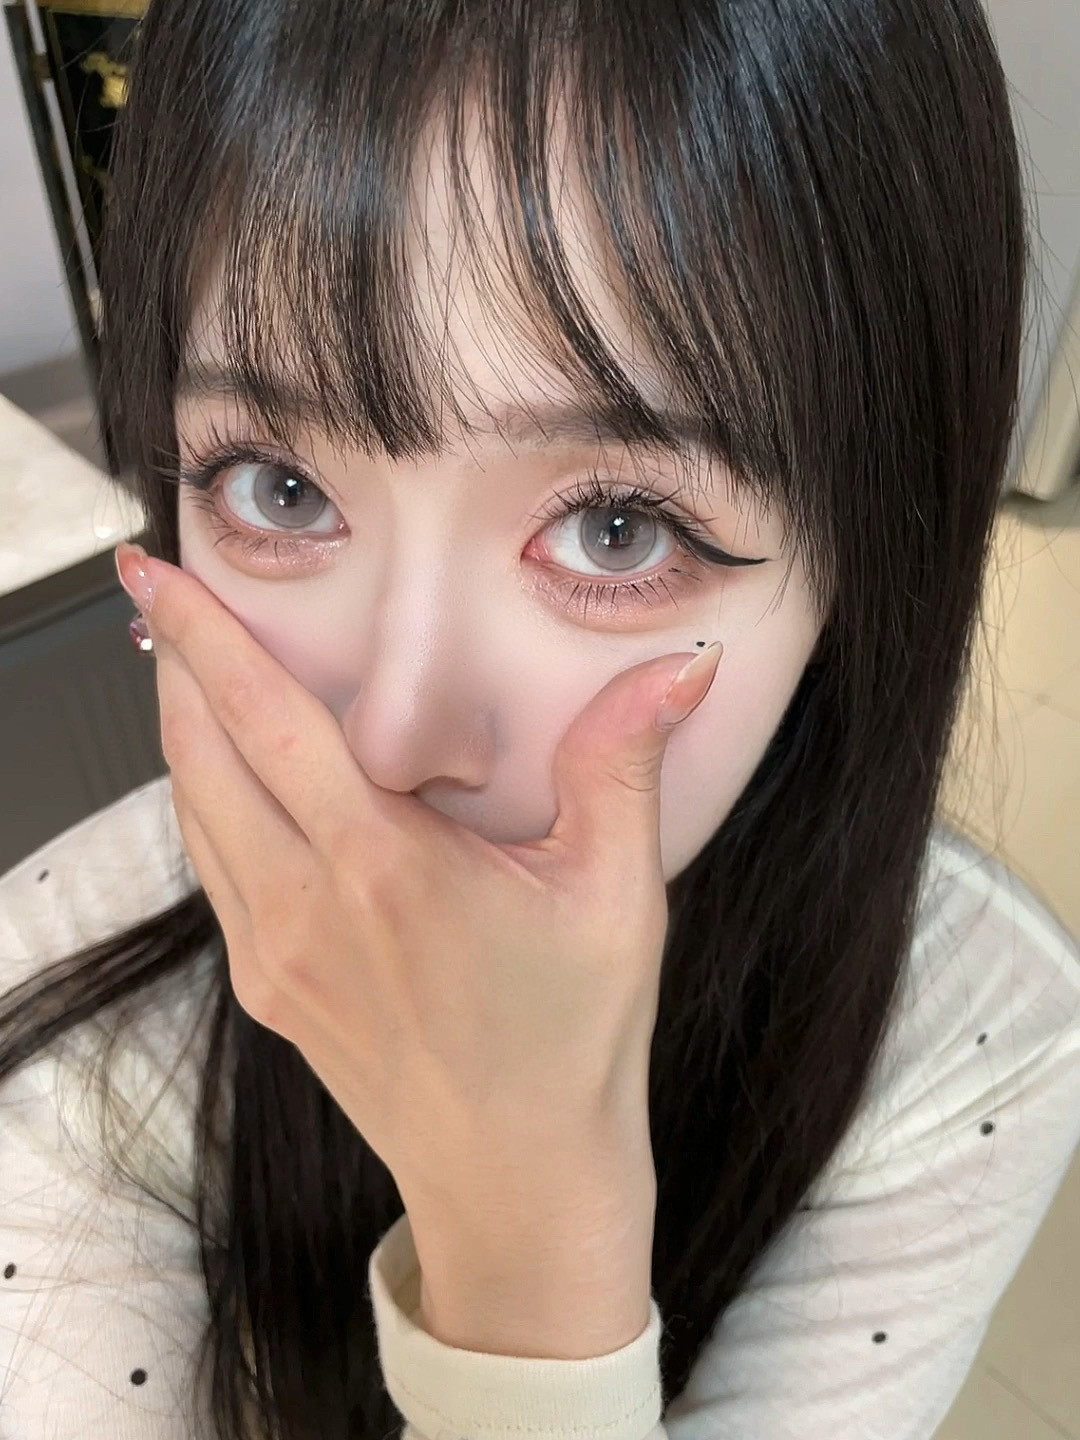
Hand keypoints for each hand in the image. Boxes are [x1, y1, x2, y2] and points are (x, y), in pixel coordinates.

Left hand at [114, 542, 721, 1238]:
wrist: (516, 1178)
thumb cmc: (570, 1040)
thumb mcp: (616, 895)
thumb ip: (624, 763)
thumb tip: (683, 664)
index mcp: (384, 869)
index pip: (266, 721)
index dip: (203, 635)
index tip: (153, 571)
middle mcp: (305, 906)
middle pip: (202, 752)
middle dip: (176, 659)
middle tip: (166, 591)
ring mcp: (272, 953)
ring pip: (194, 809)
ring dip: (182, 726)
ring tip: (186, 661)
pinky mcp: (266, 987)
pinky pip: (211, 864)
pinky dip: (203, 795)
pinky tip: (224, 769)